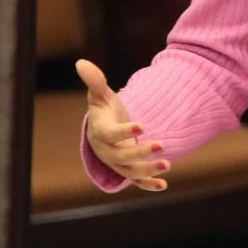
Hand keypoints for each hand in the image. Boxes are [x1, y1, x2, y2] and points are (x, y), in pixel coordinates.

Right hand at [76, 59, 168, 190]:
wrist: (104, 129)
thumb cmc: (103, 109)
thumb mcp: (99, 94)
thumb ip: (94, 80)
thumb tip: (81, 62)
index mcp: (99, 131)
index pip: (110, 134)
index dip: (124, 131)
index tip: (142, 125)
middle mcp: (106, 151)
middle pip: (122, 156)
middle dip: (141, 153)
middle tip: (161, 145)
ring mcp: (117, 162)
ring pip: (130, 171)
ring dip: (148, 170)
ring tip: (167, 164)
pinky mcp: (127, 169)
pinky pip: (136, 181)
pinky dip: (148, 185)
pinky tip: (164, 185)